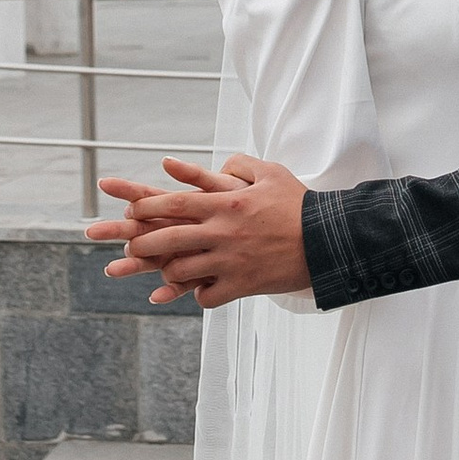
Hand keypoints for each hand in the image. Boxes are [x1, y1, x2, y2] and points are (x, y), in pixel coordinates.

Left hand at [90, 155, 312, 308]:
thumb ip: (241, 165)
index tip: (130, 211)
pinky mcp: (242, 286)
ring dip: (169, 271)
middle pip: (169, 238)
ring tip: (165, 271)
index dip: (148, 207)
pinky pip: (208, 296)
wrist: (328, 241)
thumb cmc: (299, 205)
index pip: (175, 203)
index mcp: (227, 203)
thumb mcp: (271, 174)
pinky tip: (200, 291)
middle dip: (144, 243)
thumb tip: (221, 163)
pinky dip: (200, 295)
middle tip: (130, 248)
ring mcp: (231, 261)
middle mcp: (223, 232)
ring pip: (182, 270)